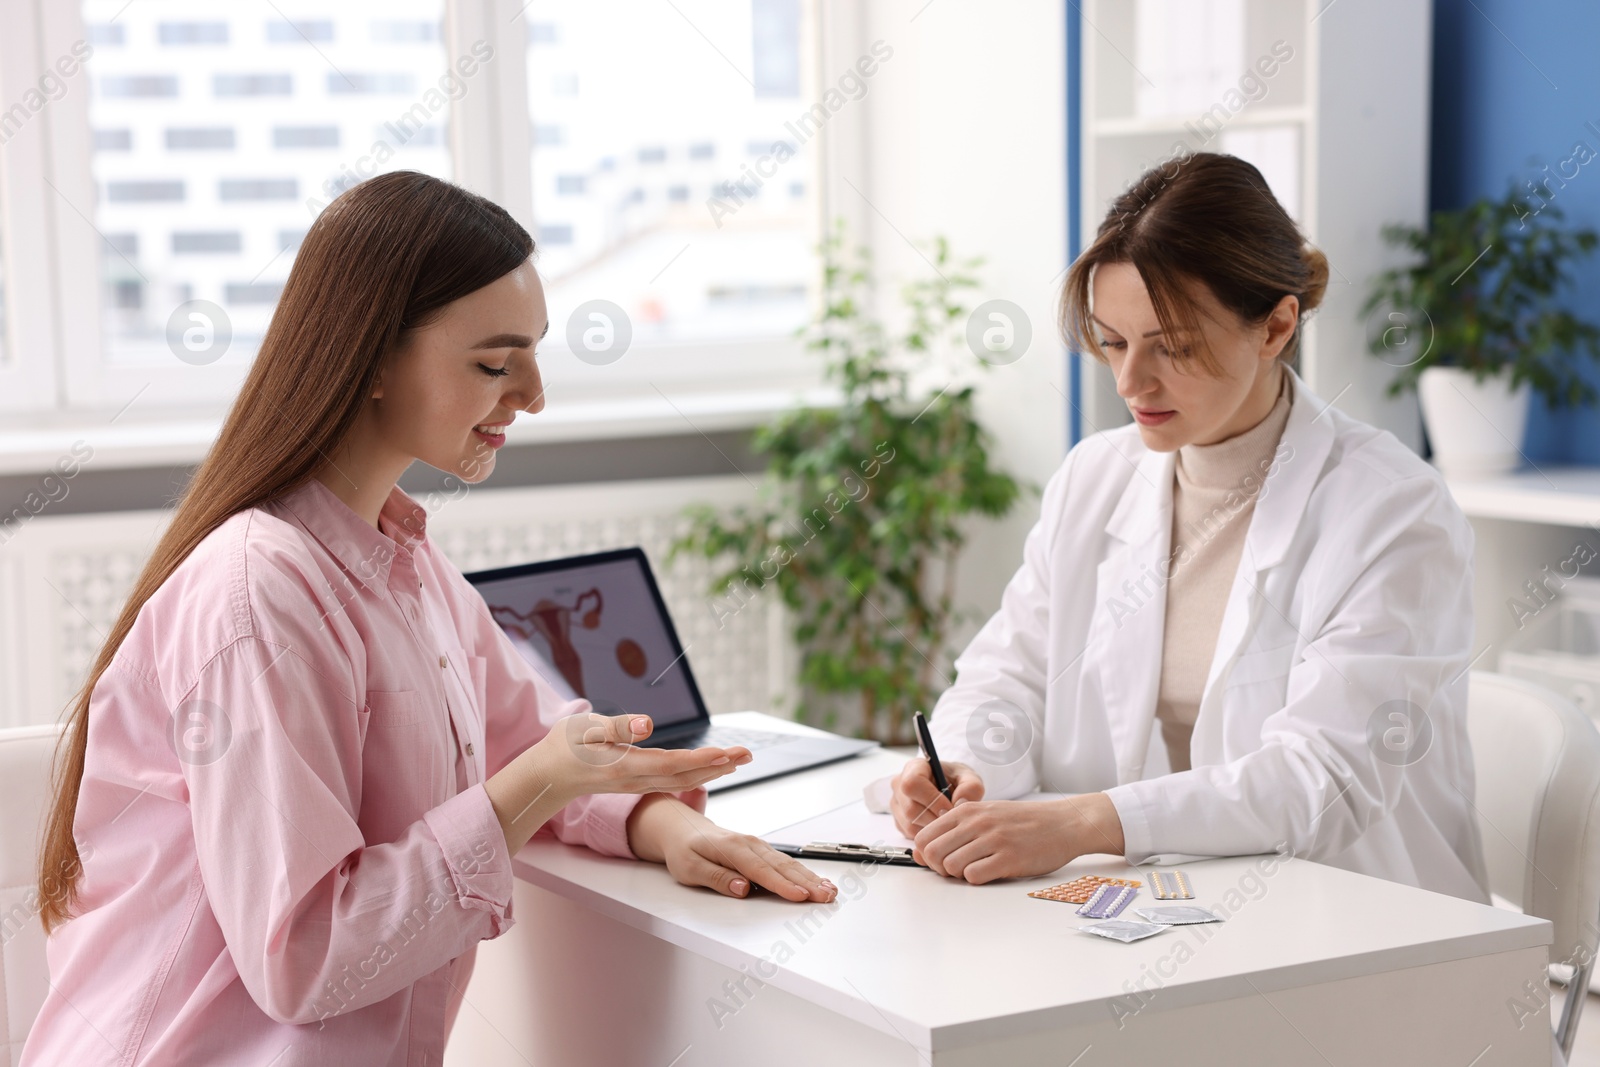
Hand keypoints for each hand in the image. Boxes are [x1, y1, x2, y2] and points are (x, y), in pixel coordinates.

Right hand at [530, 711, 752, 805]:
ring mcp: (638, 784)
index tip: (729, 753)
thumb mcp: (583, 729)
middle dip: (719, 766)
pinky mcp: (637, 782)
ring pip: (682, 782)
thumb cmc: (563, 746)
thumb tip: (648, 724)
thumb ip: (616, 726)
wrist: (548, 775)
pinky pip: (673, 782)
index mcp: (625, 766)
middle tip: (748, 754)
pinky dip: (696, 775)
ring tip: (739, 760)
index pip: (672, 763)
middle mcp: (636, 779)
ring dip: (713, 771)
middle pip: (685, 776)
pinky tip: (711, 768)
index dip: (703, 760)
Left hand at [627, 795, 838, 902]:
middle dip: (807, 882)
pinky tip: (816, 881)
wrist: (682, 829)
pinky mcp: (760, 850)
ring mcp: (757, 845)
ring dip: (810, 877)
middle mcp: (749, 844)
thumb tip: (742, 888)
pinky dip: (803, 872)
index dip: (782, 885)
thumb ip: (717, 878)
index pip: (760, 871)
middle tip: (827, 896)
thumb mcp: (689, 868)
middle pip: (781, 867)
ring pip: (787, 864)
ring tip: (829, 891)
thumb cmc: (684, 850)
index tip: (800, 897)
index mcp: (731, 848)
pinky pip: (784, 862)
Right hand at [890, 757, 984, 837]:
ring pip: (910, 824)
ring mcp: (896, 804)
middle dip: (934, 818)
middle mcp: (899, 785)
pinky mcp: (898, 821)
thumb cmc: (957, 780)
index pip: (912, 783)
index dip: (931, 799)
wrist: (951, 788)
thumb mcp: (969, 778)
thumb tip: (959, 803)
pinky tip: (939, 827)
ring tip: (947, 823)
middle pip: (910, 808)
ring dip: (932, 829)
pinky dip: (927, 836)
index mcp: (914, 768)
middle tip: (952, 820)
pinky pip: (910, 834)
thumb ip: (971, 787)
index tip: (949, 808)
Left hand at [912, 793, 1126, 884]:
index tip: (942, 861)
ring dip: (959, 875)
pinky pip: (974, 876)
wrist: (1062, 823)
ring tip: (977, 870)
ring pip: (951, 866)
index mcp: (967, 811)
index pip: (925, 837)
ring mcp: (993, 840)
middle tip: (957, 870)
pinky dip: (977, 879)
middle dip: (939, 868)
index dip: (928, 855)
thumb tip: (919, 851)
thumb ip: (954, 829)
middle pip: (933, 854)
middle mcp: (977, 823)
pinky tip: (991, 872)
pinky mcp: (1009, 858)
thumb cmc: (1022, 822)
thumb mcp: (985, 815)